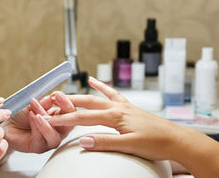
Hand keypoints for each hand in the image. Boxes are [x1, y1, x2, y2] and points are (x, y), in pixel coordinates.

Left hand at [3, 92, 74, 152]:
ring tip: (38, 114)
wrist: (6, 124)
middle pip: (68, 124)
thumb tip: (54, 96)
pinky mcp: (38, 148)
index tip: (57, 94)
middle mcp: (58, 130)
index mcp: (60, 117)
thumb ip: (45, 101)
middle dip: (63, 111)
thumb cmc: (21, 114)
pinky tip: (32, 117)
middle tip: (55, 99)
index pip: (70, 111)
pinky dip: (36, 126)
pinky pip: (40, 138)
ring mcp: (49, 140)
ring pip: (54, 135)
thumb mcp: (34, 103)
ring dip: (47, 123)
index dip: (66, 102)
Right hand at [48, 77, 188, 160]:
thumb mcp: (130, 145)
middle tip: (51, 105)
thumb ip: (106, 142)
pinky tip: (95, 82)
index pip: (83, 118)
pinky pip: (112, 94)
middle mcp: (117, 108)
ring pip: (96, 97)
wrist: (177, 139)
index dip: (65, 119)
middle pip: (86, 103)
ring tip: (65, 93)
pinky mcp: (128, 108)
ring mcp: (123, 106)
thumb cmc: (157, 143)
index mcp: (115, 116)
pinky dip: (102, 87)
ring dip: (80, 95)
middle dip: (67, 104)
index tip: (50, 120)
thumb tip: (84, 140)